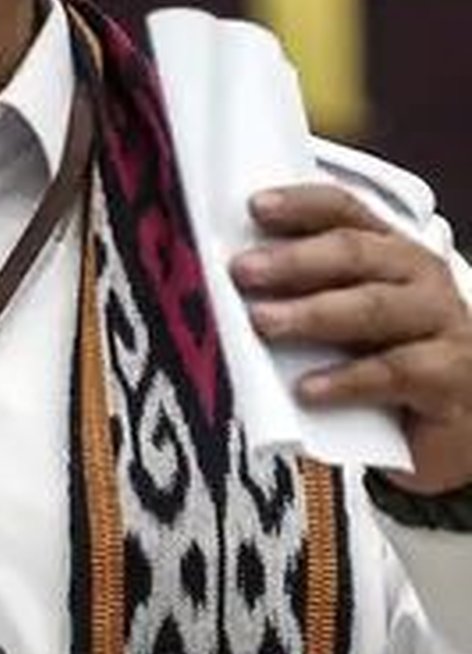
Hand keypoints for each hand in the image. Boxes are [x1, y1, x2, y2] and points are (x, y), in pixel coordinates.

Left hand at [230, 184, 471, 494]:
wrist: (452, 425)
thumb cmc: (383, 360)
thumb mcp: (340, 322)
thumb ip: (299, 298)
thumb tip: (226, 287)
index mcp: (387, 252)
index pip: (344, 212)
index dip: (301, 205)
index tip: (254, 207)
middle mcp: (418, 278)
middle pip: (356, 254)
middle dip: (295, 260)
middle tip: (243, 271)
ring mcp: (440, 324)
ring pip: (373, 309)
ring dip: (313, 313)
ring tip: (263, 322)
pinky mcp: (449, 378)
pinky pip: (394, 373)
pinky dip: (347, 379)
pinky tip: (305, 389)